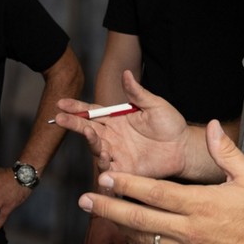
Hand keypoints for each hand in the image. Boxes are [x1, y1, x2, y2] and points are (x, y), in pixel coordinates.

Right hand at [53, 70, 190, 178]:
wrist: (184, 148)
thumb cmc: (170, 124)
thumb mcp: (154, 104)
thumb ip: (138, 93)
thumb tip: (126, 74)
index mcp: (116, 118)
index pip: (92, 112)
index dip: (76, 108)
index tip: (61, 103)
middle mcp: (112, 136)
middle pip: (88, 129)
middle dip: (73, 123)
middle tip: (59, 118)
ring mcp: (117, 153)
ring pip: (96, 148)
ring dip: (91, 142)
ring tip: (90, 135)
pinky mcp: (124, 169)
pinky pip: (109, 170)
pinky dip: (103, 166)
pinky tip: (104, 158)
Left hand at [78, 121, 243, 243]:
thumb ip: (226, 152)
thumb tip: (212, 127)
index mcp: (201, 205)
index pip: (155, 194)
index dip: (127, 185)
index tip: (106, 176)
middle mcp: (189, 229)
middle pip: (139, 219)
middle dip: (108, 207)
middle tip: (85, 199)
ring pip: (142, 238)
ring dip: (117, 225)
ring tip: (97, 213)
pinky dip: (135, 242)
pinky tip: (125, 232)